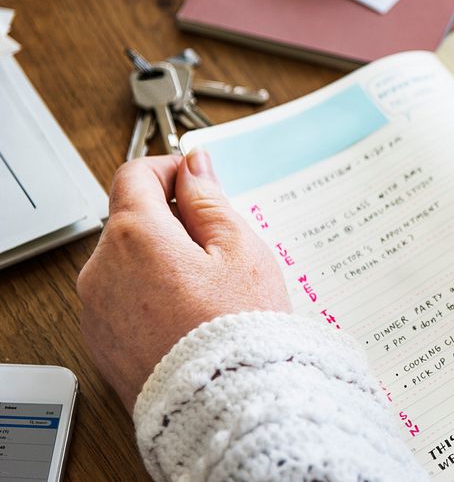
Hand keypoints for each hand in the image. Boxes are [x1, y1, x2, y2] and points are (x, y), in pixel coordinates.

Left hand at [77, 151, 290, 411]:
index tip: (197, 182)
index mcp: (135, 236)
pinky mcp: (101, 340)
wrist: (226, 402)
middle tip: (219, 246)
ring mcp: (97, 308)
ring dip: (161, 258)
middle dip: (171, 221)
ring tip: (209, 288)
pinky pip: (123, 298)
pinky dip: (150, 294)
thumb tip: (194, 166)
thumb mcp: (239, 248)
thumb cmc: (238, 326)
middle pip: (130, 219)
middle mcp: (102, 269)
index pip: (135, 174)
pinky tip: (190, 313)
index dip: (170, 170)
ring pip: (127, 260)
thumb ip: (209, 200)